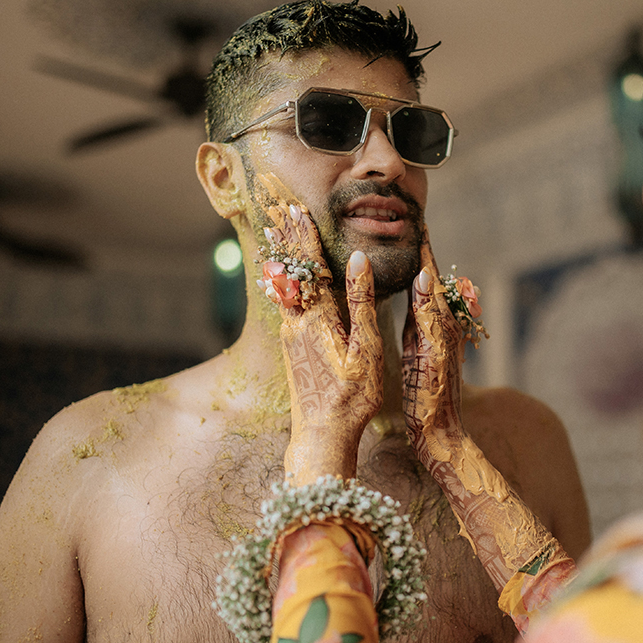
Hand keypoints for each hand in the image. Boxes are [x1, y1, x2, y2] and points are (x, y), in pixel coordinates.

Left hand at [255, 172, 383, 482]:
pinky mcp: (291, 347)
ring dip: (283, 256)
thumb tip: (357, 260)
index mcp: (318, 318)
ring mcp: (291, 334)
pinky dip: (285, 280)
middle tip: (276, 209)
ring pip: (285, 285)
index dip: (305, 235)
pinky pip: (286, 302)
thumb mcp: (366, 349)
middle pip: (291, 270)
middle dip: (286, 238)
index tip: (297, 208)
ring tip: (276, 233)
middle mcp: (297, 322)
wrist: (321, 434)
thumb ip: (362, 303)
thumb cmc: (352, 397)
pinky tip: (285, 278)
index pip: (311, 266)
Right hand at [402, 234, 469, 460]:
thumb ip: (426, 315)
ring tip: (402, 248)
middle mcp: (438, 325)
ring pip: (419, 295)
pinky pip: (412, 313)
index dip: (425, 249)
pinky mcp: (420, 349)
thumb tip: (423, 276)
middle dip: (418, 253)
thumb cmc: (432, 398)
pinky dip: (405, 295)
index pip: (431, 276)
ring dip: (412, 271)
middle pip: (426, 280)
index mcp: (441, 322)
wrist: (438, 433)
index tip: (419, 221)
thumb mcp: (429, 354)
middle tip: (408, 225)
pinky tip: (397, 291)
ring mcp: (429, 337)